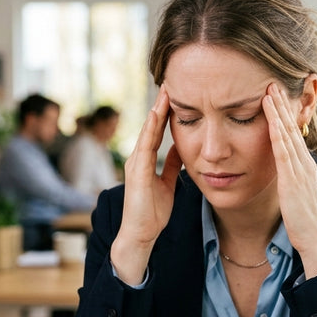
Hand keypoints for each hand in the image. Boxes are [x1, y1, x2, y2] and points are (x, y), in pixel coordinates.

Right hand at [110, 87, 182, 284]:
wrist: (140, 235)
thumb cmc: (152, 212)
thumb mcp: (168, 183)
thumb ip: (172, 165)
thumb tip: (180, 148)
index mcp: (146, 160)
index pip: (158, 129)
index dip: (167, 111)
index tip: (177, 92)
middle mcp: (138, 158)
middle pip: (151, 125)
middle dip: (161, 104)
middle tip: (171, 81)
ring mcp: (135, 164)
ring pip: (147, 131)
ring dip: (156, 111)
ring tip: (165, 91)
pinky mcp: (136, 173)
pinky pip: (144, 147)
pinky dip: (150, 130)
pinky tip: (156, 115)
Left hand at [263, 83, 316, 277]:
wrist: (316, 240)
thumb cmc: (304, 222)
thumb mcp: (297, 195)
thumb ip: (290, 180)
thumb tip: (281, 172)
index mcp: (305, 166)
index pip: (293, 134)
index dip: (284, 114)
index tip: (275, 95)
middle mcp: (304, 163)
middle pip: (292, 128)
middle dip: (282, 104)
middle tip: (272, 82)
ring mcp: (300, 170)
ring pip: (287, 134)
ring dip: (278, 111)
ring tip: (269, 90)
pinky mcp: (293, 179)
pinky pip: (283, 150)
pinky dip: (276, 130)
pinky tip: (269, 117)